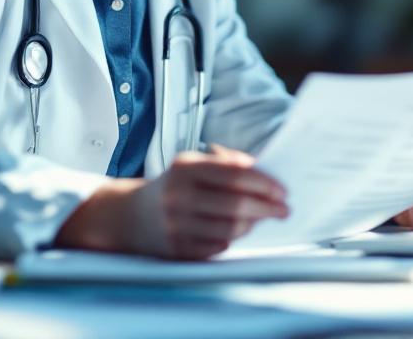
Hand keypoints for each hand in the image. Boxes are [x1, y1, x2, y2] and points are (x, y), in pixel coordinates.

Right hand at [54, 144, 288, 258]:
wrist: (128, 216)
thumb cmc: (171, 187)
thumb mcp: (191, 164)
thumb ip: (225, 163)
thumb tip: (262, 170)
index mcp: (185, 168)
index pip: (234, 174)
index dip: (264, 183)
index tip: (282, 191)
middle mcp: (178, 195)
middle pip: (236, 204)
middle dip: (267, 207)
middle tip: (283, 209)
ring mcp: (176, 225)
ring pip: (230, 229)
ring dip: (252, 225)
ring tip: (260, 219)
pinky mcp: (177, 249)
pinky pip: (217, 247)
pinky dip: (233, 239)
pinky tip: (237, 231)